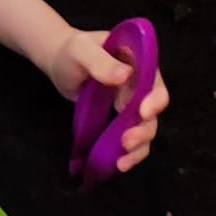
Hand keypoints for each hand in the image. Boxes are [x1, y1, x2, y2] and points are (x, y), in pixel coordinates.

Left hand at [44, 29, 169, 172]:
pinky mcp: (121, 121)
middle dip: (143, 130)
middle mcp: (141, 86)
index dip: (155, 99)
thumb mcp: (81, 50)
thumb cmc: (71, 52)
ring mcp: (132, 105)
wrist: (59, 63)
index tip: (142, 112)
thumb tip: (125, 75)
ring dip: (138, 147)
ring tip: (122, 162)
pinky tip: (118, 165)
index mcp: (139, 63)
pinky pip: (131, 139)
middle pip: (153, 112)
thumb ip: (100, 61)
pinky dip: (128, 154)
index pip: (155, 82)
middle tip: (126, 142)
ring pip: (145, 129)